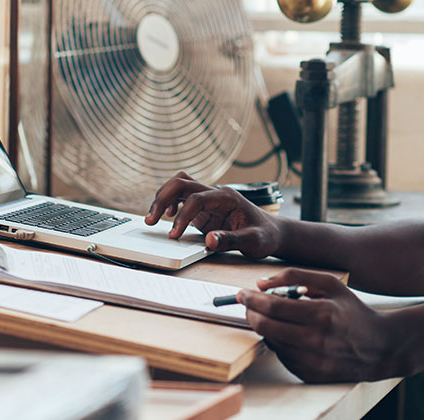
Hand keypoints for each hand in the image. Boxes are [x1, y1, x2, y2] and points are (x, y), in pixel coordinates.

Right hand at [147, 171, 282, 257]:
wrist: (272, 232)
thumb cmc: (265, 235)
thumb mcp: (253, 241)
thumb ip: (231, 240)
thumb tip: (209, 240)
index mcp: (227, 197)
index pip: (197, 198)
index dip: (183, 215)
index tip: (174, 234)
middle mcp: (216, 194)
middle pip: (182, 183)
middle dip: (163, 198)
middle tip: (151, 219)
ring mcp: (209, 200)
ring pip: (179, 186)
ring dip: (163, 198)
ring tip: (151, 218)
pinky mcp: (204, 209)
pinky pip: (182, 198)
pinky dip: (170, 204)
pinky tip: (168, 218)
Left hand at [241, 268, 405, 382]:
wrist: (379, 346)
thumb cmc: (352, 311)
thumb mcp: (330, 284)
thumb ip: (296, 277)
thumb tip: (261, 282)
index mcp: (322, 314)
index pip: (273, 306)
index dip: (252, 299)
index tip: (243, 293)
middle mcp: (316, 341)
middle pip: (265, 327)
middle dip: (251, 313)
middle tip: (249, 305)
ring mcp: (312, 361)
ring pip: (271, 342)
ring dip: (266, 328)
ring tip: (275, 318)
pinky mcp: (309, 375)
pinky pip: (282, 356)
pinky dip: (280, 343)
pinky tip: (291, 334)